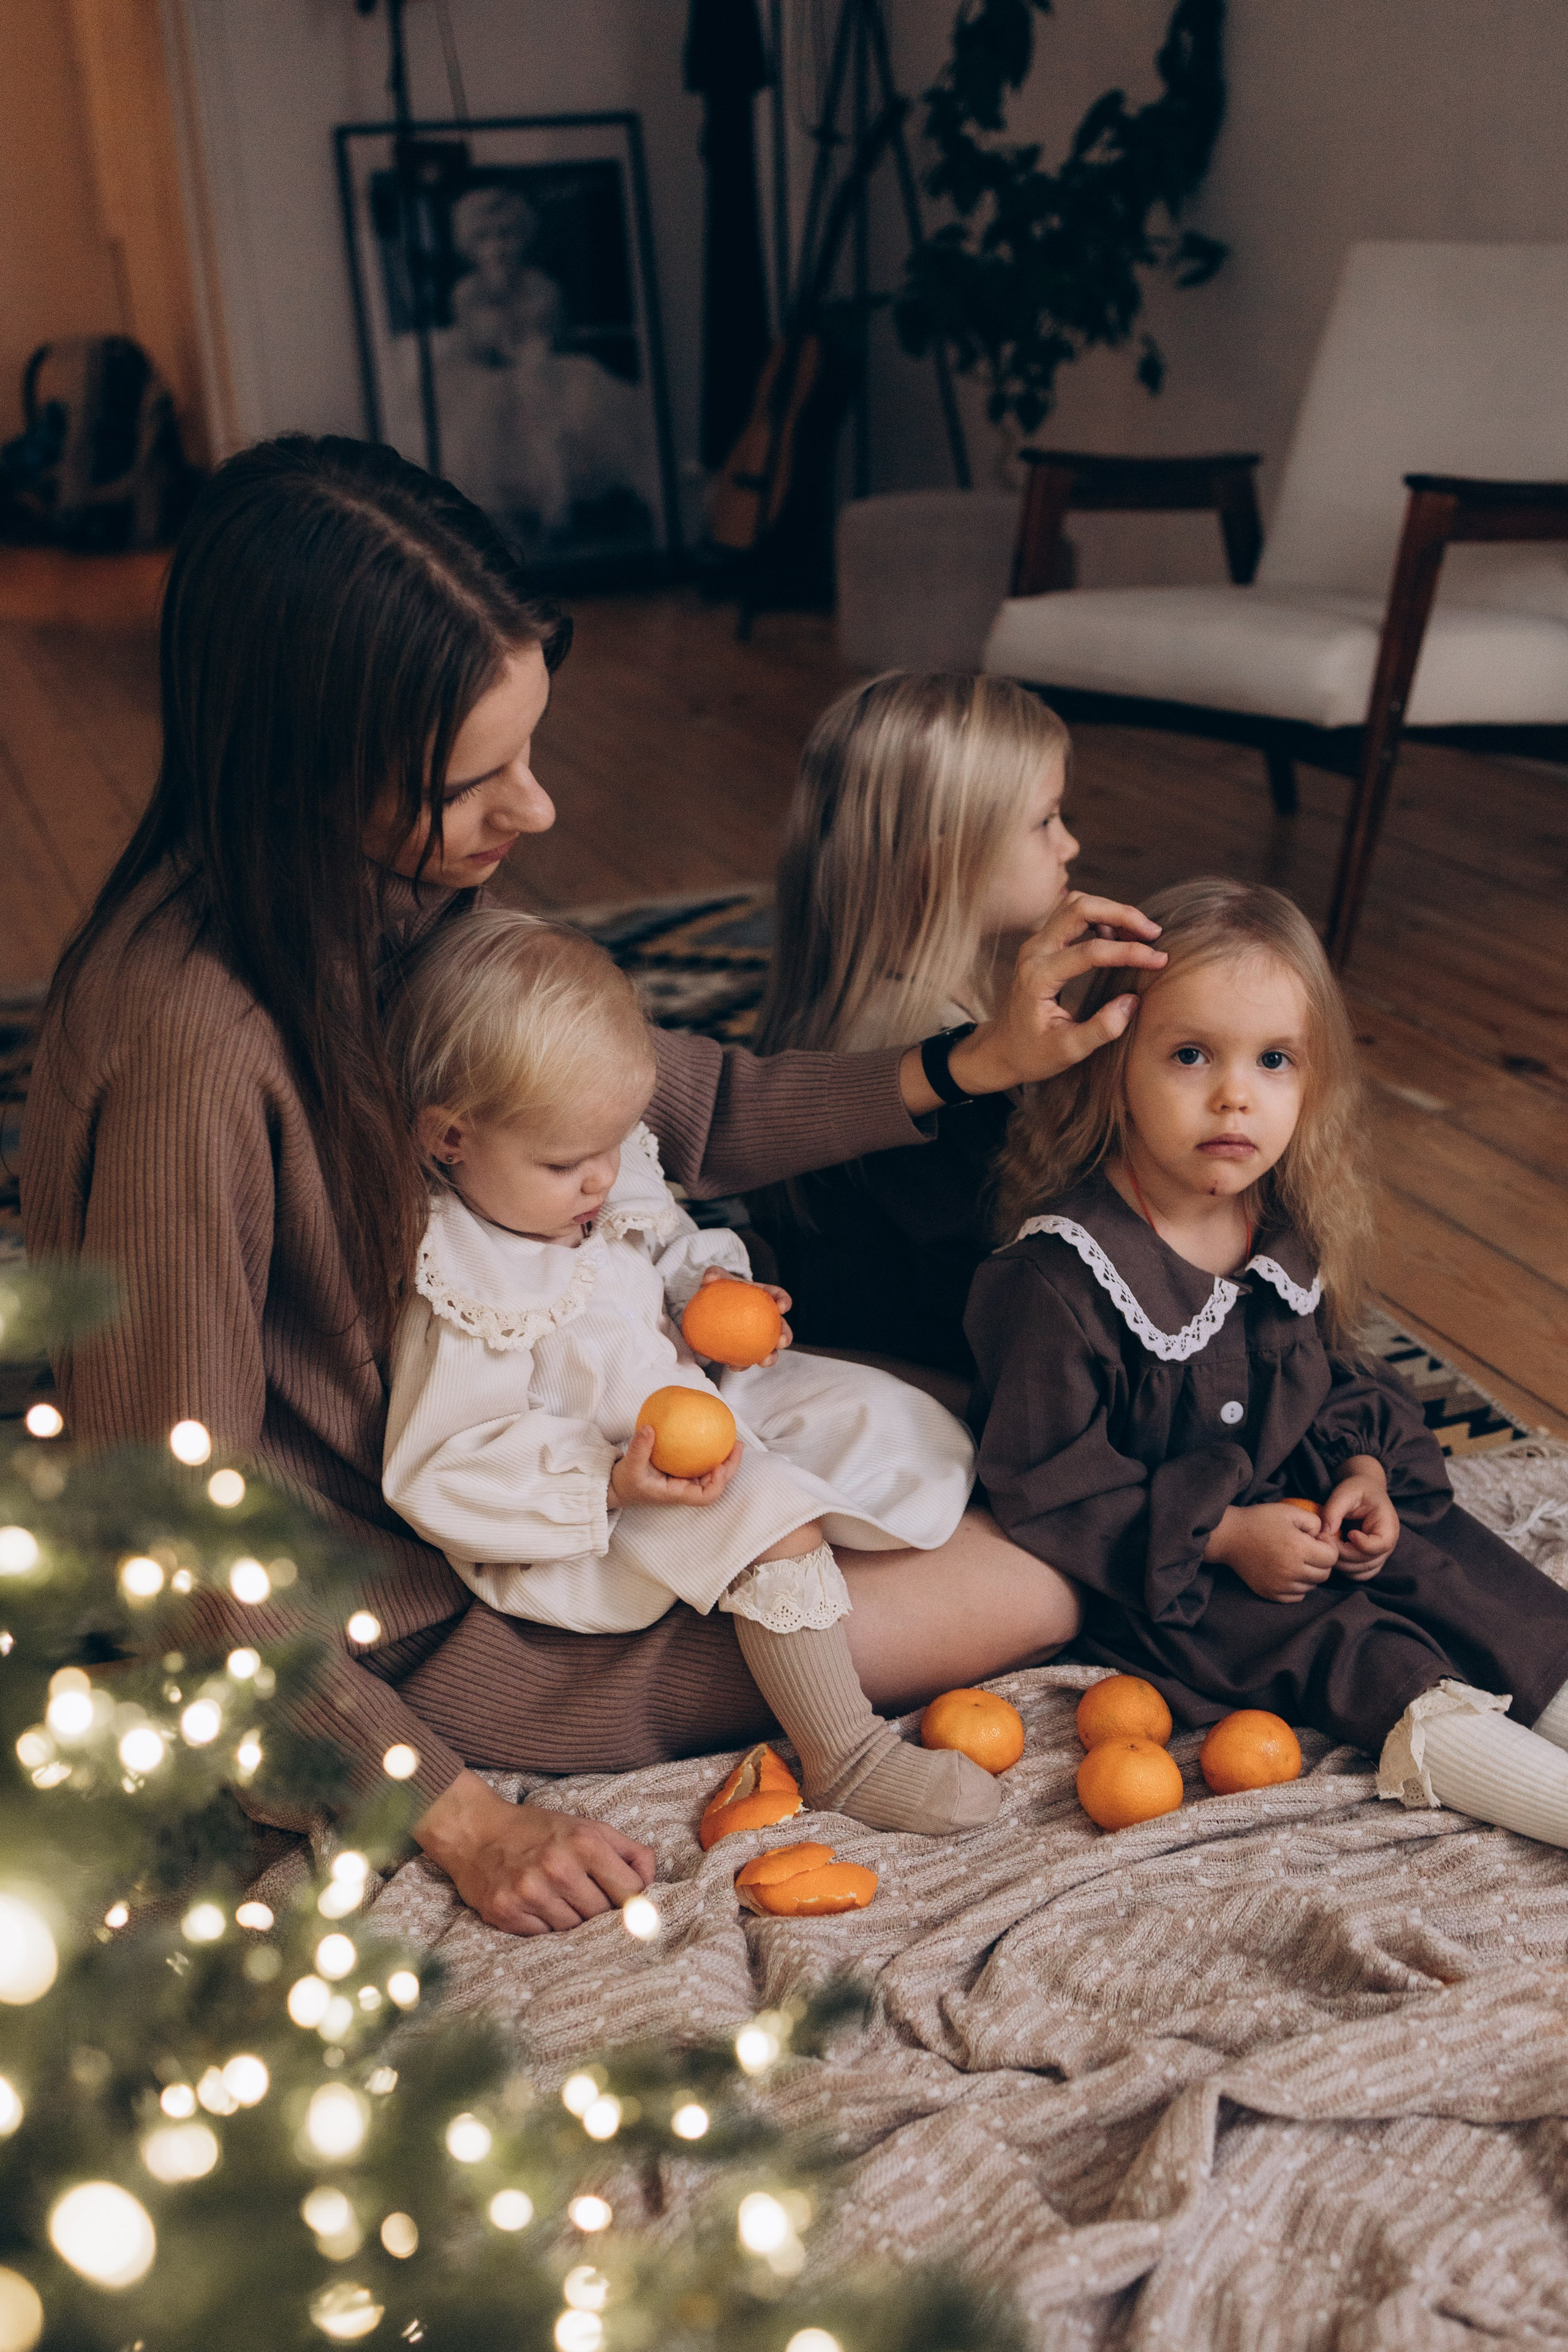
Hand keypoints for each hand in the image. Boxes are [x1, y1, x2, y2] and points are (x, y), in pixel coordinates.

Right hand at [414, 1768, 655, 1935]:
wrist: (475, 1830)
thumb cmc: (539, 1830)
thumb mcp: (589, 1826)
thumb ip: (629, 1851)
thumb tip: (652, 1884)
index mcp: (585, 1842)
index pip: (631, 1893)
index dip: (633, 1901)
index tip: (625, 1902)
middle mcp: (558, 1867)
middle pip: (603, 1916)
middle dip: (600, 1912)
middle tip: (586, 1899)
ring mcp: (530, 1892)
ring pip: (574, 1931)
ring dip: (573, 1921)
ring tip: (560, 1901)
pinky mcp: (506, 1913)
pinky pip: (543, 1938)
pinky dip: (545, 1928)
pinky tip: (538, 1908)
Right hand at [610, 1422, 743, 1507]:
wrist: (619, 1486)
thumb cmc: (626, 1482)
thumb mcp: (629, 1466)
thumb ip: (639, 1448)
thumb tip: (649, 1428)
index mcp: (677, 1494)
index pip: (705, 1497)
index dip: (717, 1484)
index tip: (718, 1466)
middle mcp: (685, 1489)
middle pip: (716, 1483)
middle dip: (730, 1466)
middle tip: (737, 1445)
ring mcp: (685, 1481)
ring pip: (711, 1473)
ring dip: (724, 1458)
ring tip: (732, 1439)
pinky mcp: (681, 1471)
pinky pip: (700, 1462)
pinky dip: (709, 1450)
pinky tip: (711, 1433)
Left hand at [692, 1264, 792, 1366]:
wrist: (709, 1307)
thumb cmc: (718, 1290)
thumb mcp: (716, 1280)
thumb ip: (713, 1275)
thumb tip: (710, 1277)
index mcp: (763, 1298)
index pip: (777, 1296)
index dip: (784, 1300)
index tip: (782, 1307)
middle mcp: (765, 1318)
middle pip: (782, 1327)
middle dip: (786, 1336)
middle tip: (781, 1342)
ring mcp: (757, 1336)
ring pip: (770, 1348)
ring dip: (770, 1357)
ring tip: (764, 1361)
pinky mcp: (745, 1349)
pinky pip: (747, 1358)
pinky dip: (742, 1364)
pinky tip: (734, 1366)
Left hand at [898, 892, 1165, 1109]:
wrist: (1002, 1048)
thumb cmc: (1033, 1053)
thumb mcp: (1068, 1051)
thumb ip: (1101, 1029)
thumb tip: (1132, 1000)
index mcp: (1039, 977)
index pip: (1090, 951)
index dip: (1129, 952)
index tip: (1160, 960)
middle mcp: (1034, 952)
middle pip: (1079, 908)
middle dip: (1121, 913)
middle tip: (1153, 933)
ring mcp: (1036, 943)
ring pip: (1075, 904)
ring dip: (1110, 911)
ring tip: (1138, 934)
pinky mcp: (1042, 943)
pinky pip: (1071, 914)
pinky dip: (1099, 916)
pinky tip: (1117, 937)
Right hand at [1205, 1500, 1340, 1602]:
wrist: (1229, 1536)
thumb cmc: (1259, 1520)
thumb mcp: (1289, 1511)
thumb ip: (1314, 1522)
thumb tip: (1323, 1537)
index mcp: (1298, 1548)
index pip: (1332, 1557)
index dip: (1329, 1546)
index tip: (1317, 1539)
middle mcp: (1291, 1570)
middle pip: (1324, 1574)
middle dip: (1322, 1561)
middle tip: (1309, 1549)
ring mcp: (1280, 1585)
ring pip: (1312, 1586)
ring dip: (1310, 1574)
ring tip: (1297, 1560)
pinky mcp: (1271, 1593)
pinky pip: (1297, 1596)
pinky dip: (1298, 1586)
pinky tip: (1288, 1572)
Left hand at [1320, 1456, 1399, 1577]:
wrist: (1365, 1492)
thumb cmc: (1357, 1490)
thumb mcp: (1345, 1492)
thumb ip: (1334, 1511)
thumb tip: (1324, 1533)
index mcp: (1388, 1525)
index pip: (1380, 1545)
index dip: (1362, 1544)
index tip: (1348, 1533)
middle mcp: (1388, 1544)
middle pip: (1368, 1561)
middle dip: (1343, 1554)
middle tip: (1325, 1539)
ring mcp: (1379, 1555)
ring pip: (1362, 1571)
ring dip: (1342, 1564)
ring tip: (1327, 1545)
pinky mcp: (1369, 1560)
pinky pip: (1359, 1574)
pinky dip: (1345, 1569)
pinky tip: (1334, 1554)